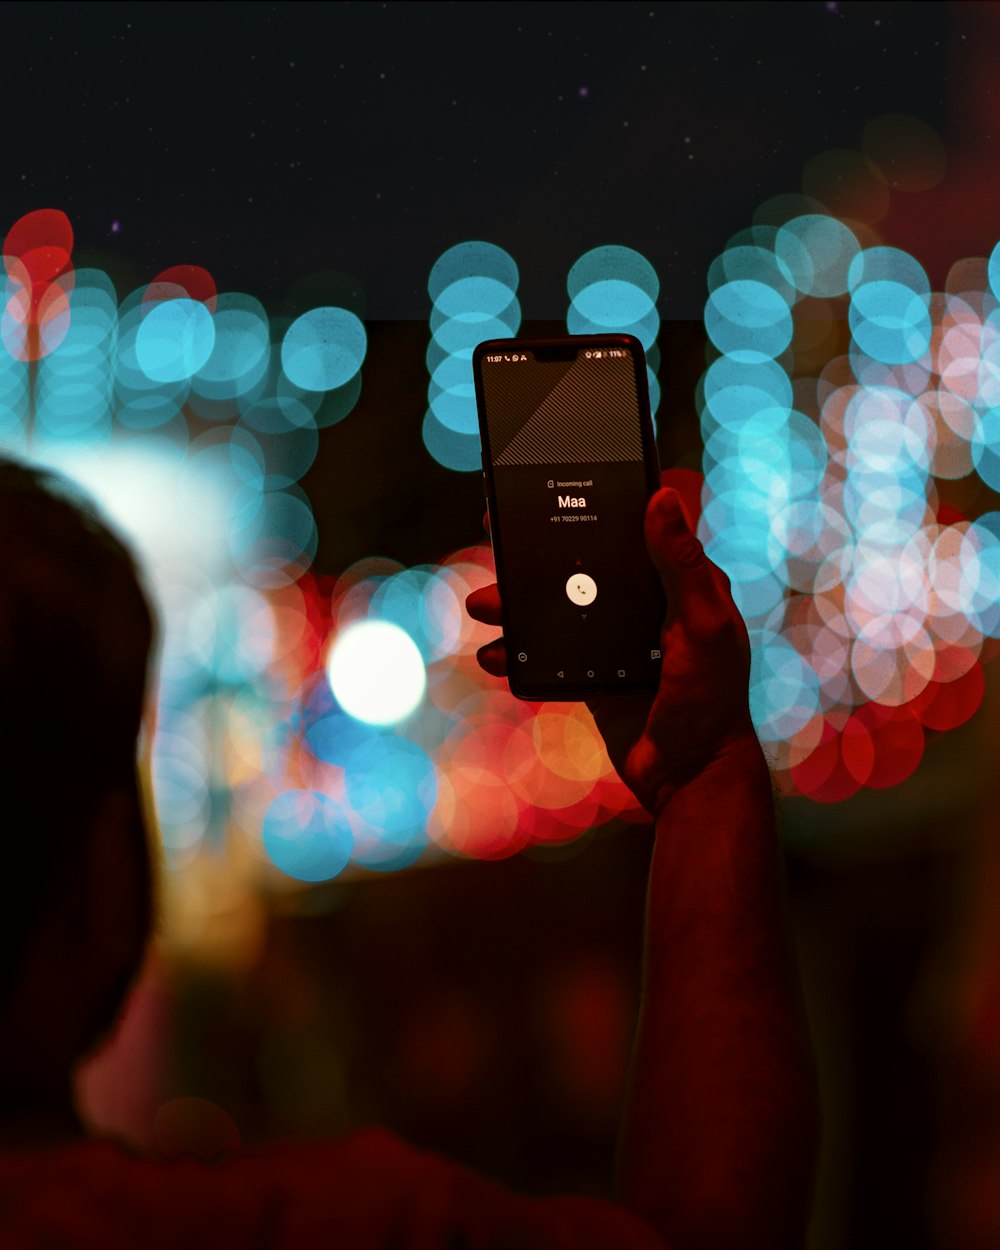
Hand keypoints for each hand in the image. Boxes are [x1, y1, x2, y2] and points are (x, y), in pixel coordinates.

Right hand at [465, 478, 758, 815]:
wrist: (688, 776)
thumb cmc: (711, 701)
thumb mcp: (702, 626)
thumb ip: (680, 566)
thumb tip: (662, 496)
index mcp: (677, 581)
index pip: (634, 526)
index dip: (595, 501)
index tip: (552, 485)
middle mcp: (644, 602)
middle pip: (582, 562)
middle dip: (536, 552)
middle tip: (494, 533)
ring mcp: (613, 636)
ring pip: (555, 604)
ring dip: (515, 602)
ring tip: (484, 605)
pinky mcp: (591, 670)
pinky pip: (546, 649)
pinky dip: (518, 650)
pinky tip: (496, 655)